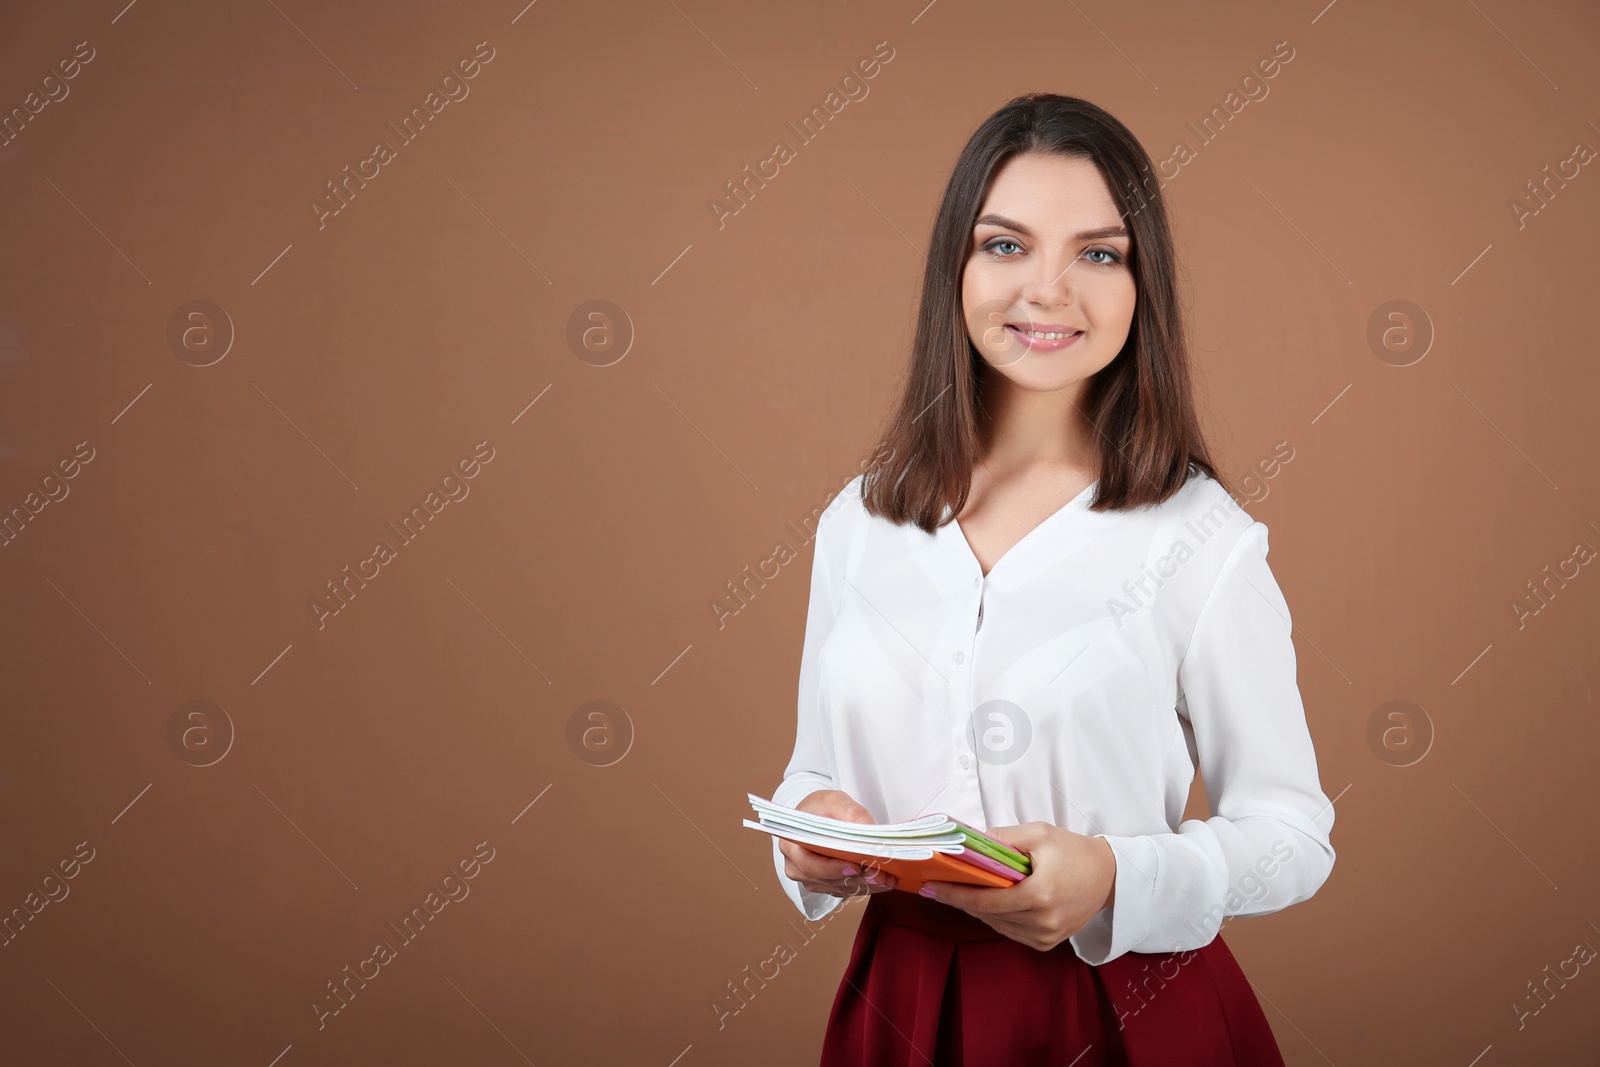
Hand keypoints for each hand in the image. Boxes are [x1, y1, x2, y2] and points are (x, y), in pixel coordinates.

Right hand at [777, 790, 899, 897]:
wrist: (817, 816)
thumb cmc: (821, 808)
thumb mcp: (835, 801)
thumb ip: (852, 813)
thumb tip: (871, 832)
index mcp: (792, 845)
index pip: (809, 865)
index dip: (832, 869)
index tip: (855, 867)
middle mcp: (796, 867)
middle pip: (827, 880)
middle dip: (856, 879)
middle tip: (881, 875)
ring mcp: (810, 879)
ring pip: (839, 888)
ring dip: (865, 885)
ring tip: (888, 879)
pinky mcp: (825, 884)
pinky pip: (845, 889)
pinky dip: (865, 886)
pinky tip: (883, 881)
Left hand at [920, 823, 1114, 951]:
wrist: (1110, 876)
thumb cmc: (1074, 851)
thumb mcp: (1039, 834)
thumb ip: (1002, 838)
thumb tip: (969, 842)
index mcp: (1040, 895)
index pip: (986, 900)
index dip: (955, 894)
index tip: (933, 886)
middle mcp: (1042, 922)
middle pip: (988, 914)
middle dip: (961, 899)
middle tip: (937, 885)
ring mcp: (1046, 936)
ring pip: (997, 925)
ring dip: (977, 909)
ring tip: (957, 891)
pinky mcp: (1048, 943)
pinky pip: (1011, 931)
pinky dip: (996, 917)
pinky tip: (986, 902)